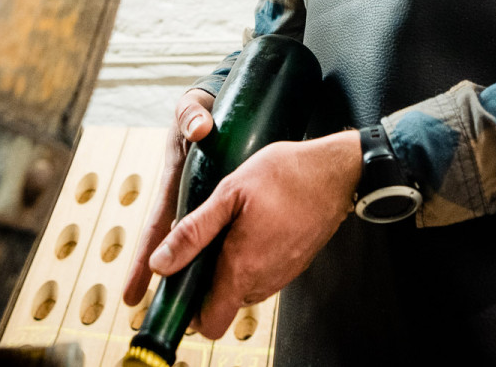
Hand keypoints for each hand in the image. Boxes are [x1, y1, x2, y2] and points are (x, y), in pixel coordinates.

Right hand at [122, 88, 215, 306]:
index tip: (133, 291)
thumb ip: (192, 117)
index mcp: (173, 182)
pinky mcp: (218, 200)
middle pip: (176, 245)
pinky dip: (220, 253)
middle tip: (158, 313)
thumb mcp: (192, 111)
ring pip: (199, 242)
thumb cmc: (197, 112)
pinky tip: (228, 275)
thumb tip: (200, 130)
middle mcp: (185, 198)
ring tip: (196, 307)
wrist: (213, 109)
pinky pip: (219, 231)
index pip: (158, 226)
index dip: (145, 259)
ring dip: (194, 271)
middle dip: (166, 279)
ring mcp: (202, 201)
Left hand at [147, 129, 361, 338]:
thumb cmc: (285, 175)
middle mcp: (264, 280)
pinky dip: (250, 258)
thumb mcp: (229, 193)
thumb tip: (160, 263)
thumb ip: (193, 232)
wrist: (335, 172)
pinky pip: (262, 273)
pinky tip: (251, 225)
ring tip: (229, 226)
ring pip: (243, 288)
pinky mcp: (294, 264)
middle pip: (223, 303)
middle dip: (207, 279)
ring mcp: (282, 274)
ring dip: (230, 267)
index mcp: (243, 268)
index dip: (189, 310)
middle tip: (203, 239)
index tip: (180, 281)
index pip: (209, 323)